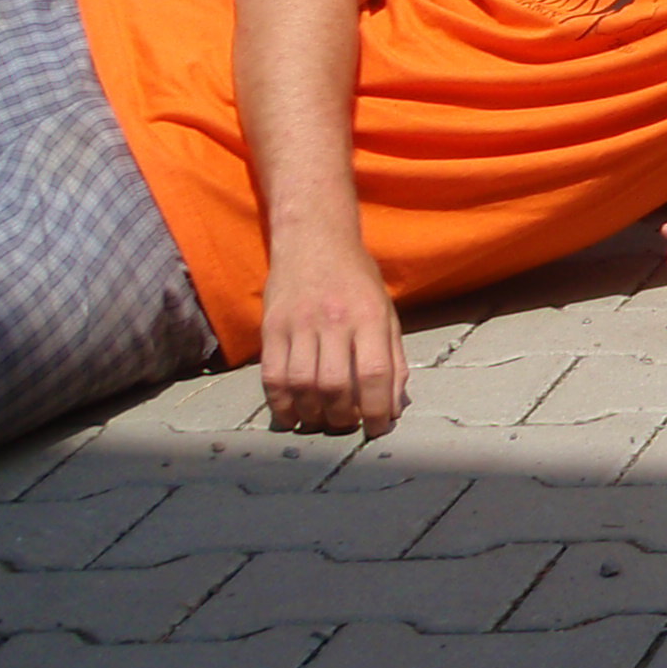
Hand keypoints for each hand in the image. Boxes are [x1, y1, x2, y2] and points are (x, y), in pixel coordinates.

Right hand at [258, 231, 408, 436]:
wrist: (313, 239)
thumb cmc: (356, 278)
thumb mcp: (385, 309)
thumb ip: (393, 356)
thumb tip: (395, 405)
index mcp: (369, 315)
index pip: (375, 372)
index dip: (377, 409)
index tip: (379, 428)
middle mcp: (334, 319)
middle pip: (334, 384)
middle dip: (343, 417)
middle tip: (348, 425)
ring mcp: (299, 324)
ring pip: (301, 385)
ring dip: (313, 415)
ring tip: (323, 422)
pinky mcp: (271, 328)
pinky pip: (272, 377)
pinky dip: (281, 405)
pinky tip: (293, 416)